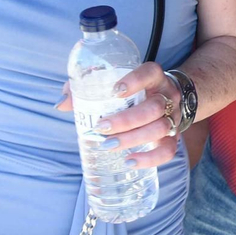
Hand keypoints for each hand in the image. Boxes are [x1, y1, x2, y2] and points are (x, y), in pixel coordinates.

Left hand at [56, 62, 182, 170]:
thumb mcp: (116, 81)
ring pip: (160, 128)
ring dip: (133, 138)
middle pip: (154, 107)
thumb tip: (61, 103)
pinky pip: (168, 150)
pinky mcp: (174, 136)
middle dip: (127, 120)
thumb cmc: (134, 90)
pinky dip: (150, 158)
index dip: (135, 80)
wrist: (167, 98)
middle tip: (102, 127)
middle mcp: (167, 95)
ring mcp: (173, 117)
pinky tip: (130, 161)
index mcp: (154, 77)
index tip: (115, 91)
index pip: (150, 72)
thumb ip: (86, 88)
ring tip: (108, 145)